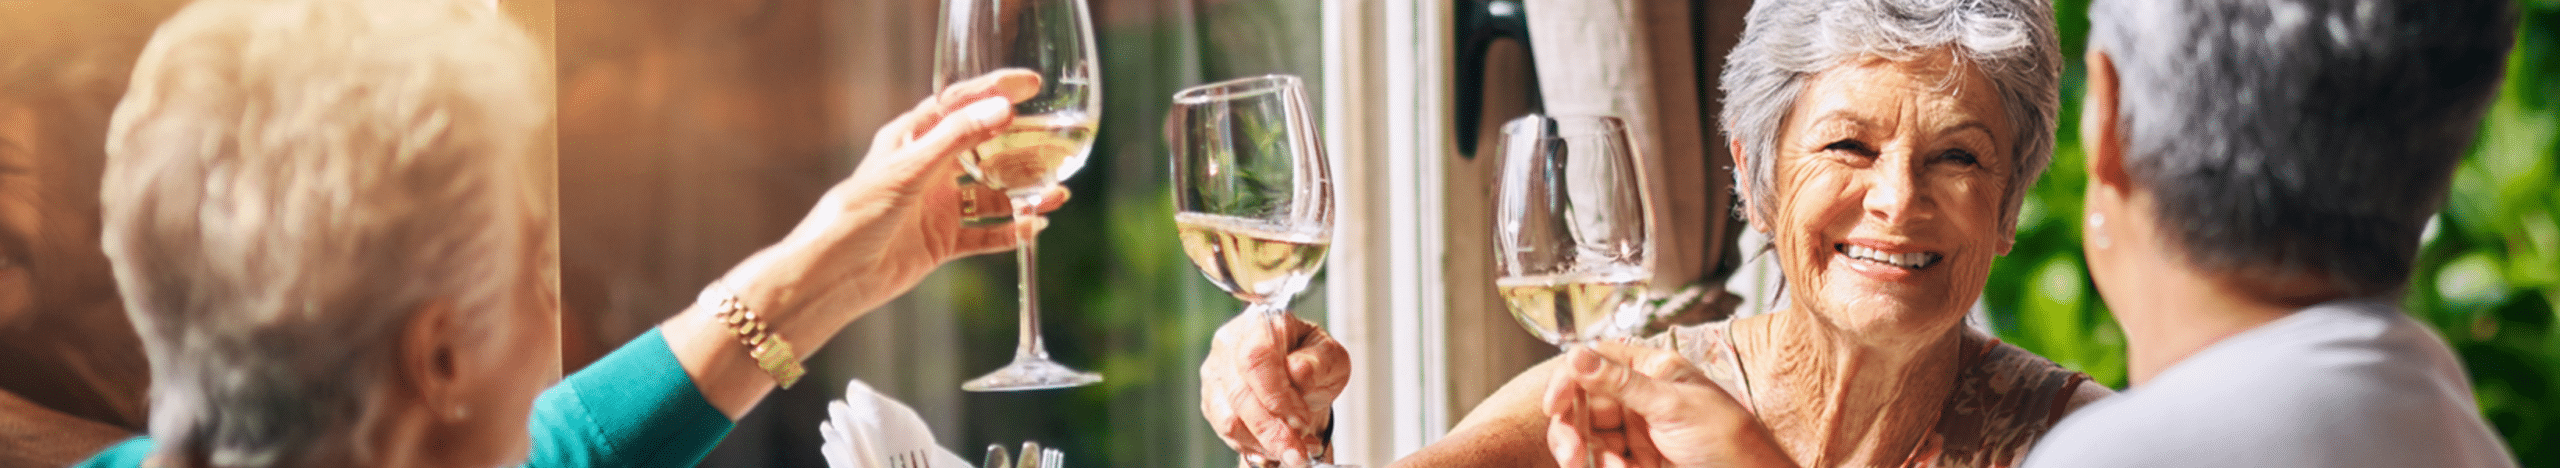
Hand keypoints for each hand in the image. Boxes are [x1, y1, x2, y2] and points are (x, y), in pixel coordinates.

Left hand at [680, 69, 1069, 419]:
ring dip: (1022, 193)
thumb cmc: (857, 215)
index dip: (994, 91)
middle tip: (1056, 143)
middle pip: (983, 149)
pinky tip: (1035, 227)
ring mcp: (936, 206)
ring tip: (1056, 193)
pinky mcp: (941, 241)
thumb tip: (1002, 109)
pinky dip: (1011, 230)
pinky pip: (985, 232)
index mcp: (912, 139)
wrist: (834, 277)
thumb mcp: (909, 171)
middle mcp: (928, 169)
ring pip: (991, 193)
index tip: (1031, 85)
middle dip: (1020, 147)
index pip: (959, 104)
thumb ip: (957, 139)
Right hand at [1200, 312, 1350, 464]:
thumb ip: (1319, 362)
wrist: (1300, 377)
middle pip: (1241, 394)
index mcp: (1263, 322)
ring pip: (1229, 418)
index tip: (1300, 422)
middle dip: (1272, 431)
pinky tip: (1274, 448)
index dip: (1277, 395)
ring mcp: (1216, 371)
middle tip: (1298, 453)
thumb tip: (1298, 371)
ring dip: (1264, 443)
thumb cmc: (1314, 362)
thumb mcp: (1332, 357)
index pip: (1257, 357)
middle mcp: (1231, 342)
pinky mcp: (1211, 398)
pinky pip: (1225, 431)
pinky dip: (1253, 446)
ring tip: (1293, 451)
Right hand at [1543, 342, 1794, 467]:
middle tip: (1571, 454)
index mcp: (1651, 372)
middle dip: (1572, 429)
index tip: (1553, 405)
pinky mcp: (1637, 461)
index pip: (1596, 363)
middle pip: (1584, 404)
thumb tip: (1576, 355)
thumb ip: (1621, 382)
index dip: (1568, 379)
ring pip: (1588, 437)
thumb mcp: (1673, 406)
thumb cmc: (1727, 437)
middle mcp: (1639, 398)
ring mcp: (1637, 431)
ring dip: (1584, 455)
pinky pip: (1601, 461)